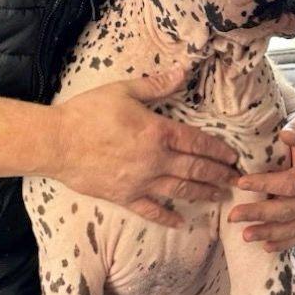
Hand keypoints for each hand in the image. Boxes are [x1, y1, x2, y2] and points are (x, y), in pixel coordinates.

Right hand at [46, 73, 241, 225]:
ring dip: (203, 194)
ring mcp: (141, 182)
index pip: (198, 142)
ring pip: (180, 192)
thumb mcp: (124, 91)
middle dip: (219, 175)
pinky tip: (180, 223)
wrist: (57, 142)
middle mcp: (155, 161)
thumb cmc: (88, 113)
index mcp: (158, 132)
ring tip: (219, 196)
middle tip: (236, 180)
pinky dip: (168, 217)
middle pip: (195, 170)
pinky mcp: (124, 197)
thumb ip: (157, 84)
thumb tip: (184, 71)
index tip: (233, 156)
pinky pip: (151, 211)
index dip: (218, 150)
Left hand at [229, 107, 294, 251]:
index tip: (241, 182)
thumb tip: (287, 135)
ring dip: (269, 233)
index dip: (267, 185)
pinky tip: (265, 247)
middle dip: (261, 214)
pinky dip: (282, 242)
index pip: (293, 184)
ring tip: (244, 236)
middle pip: (290, 210)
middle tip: (234, 216)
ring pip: (293, 226)